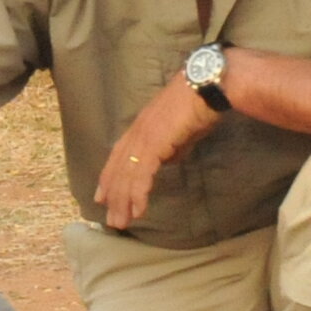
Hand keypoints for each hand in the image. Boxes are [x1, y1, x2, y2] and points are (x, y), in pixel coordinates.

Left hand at [92, 76, 220, 231]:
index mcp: (141, 128)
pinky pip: (141, 174)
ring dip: (123, 201)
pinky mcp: (153, 144)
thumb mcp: (183, 133)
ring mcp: (143, 138)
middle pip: (119, 169)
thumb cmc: (201, 106)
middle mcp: (137, 132)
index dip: (109, 177)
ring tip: (121, 222)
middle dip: (113, 196)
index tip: (103, 196)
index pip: (118, 156)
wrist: (208, 87)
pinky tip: (137, 210)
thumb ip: (173, 148)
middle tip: (112, 220)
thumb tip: (168, 161)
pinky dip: (137, 194)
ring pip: (126, 175)